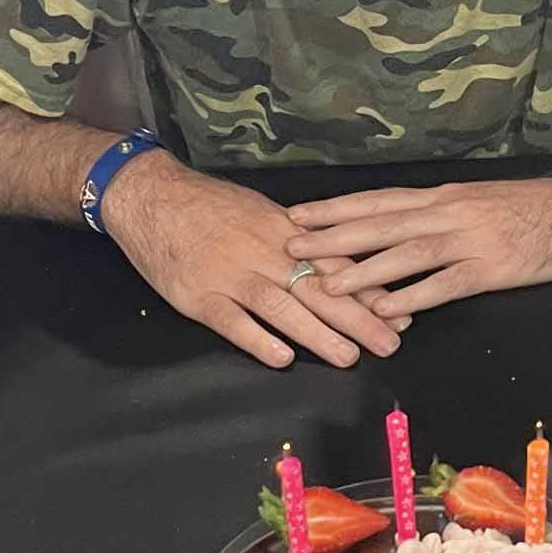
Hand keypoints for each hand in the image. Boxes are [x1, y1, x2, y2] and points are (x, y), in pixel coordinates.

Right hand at [101, 153, 404, 369]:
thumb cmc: (209, 206)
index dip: (369, 291)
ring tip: (348, 357)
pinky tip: (281, 358)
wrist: (150, 195)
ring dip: (317, 333)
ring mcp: (230, 275)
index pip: (335, 265)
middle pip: (318, 289)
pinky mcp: (198, 296)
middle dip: (358, 318)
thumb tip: (339, 269)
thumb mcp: (261, 213)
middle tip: (389, 344)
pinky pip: (232, 321)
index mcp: (283, 232)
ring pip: (281, 306)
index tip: (401, 313)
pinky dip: (257, 340)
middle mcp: (263, 253)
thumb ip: (298, 242)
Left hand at [283, 174, 551, 320]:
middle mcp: (451, 212)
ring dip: (363, 269)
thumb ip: (445, 216)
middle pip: (381, 223)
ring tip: (327, 283)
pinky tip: (387, 311)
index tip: (299, 214)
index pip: (380, 201)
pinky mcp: (494, 268)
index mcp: (446, 197)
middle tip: (292, 247)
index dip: (337, 209)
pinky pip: (446, 284)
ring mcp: (471, 239)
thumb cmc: (539, 208)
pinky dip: (414, 296)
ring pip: (406, 252)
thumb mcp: (484, 202)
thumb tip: (406, 228)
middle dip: (333, 236)